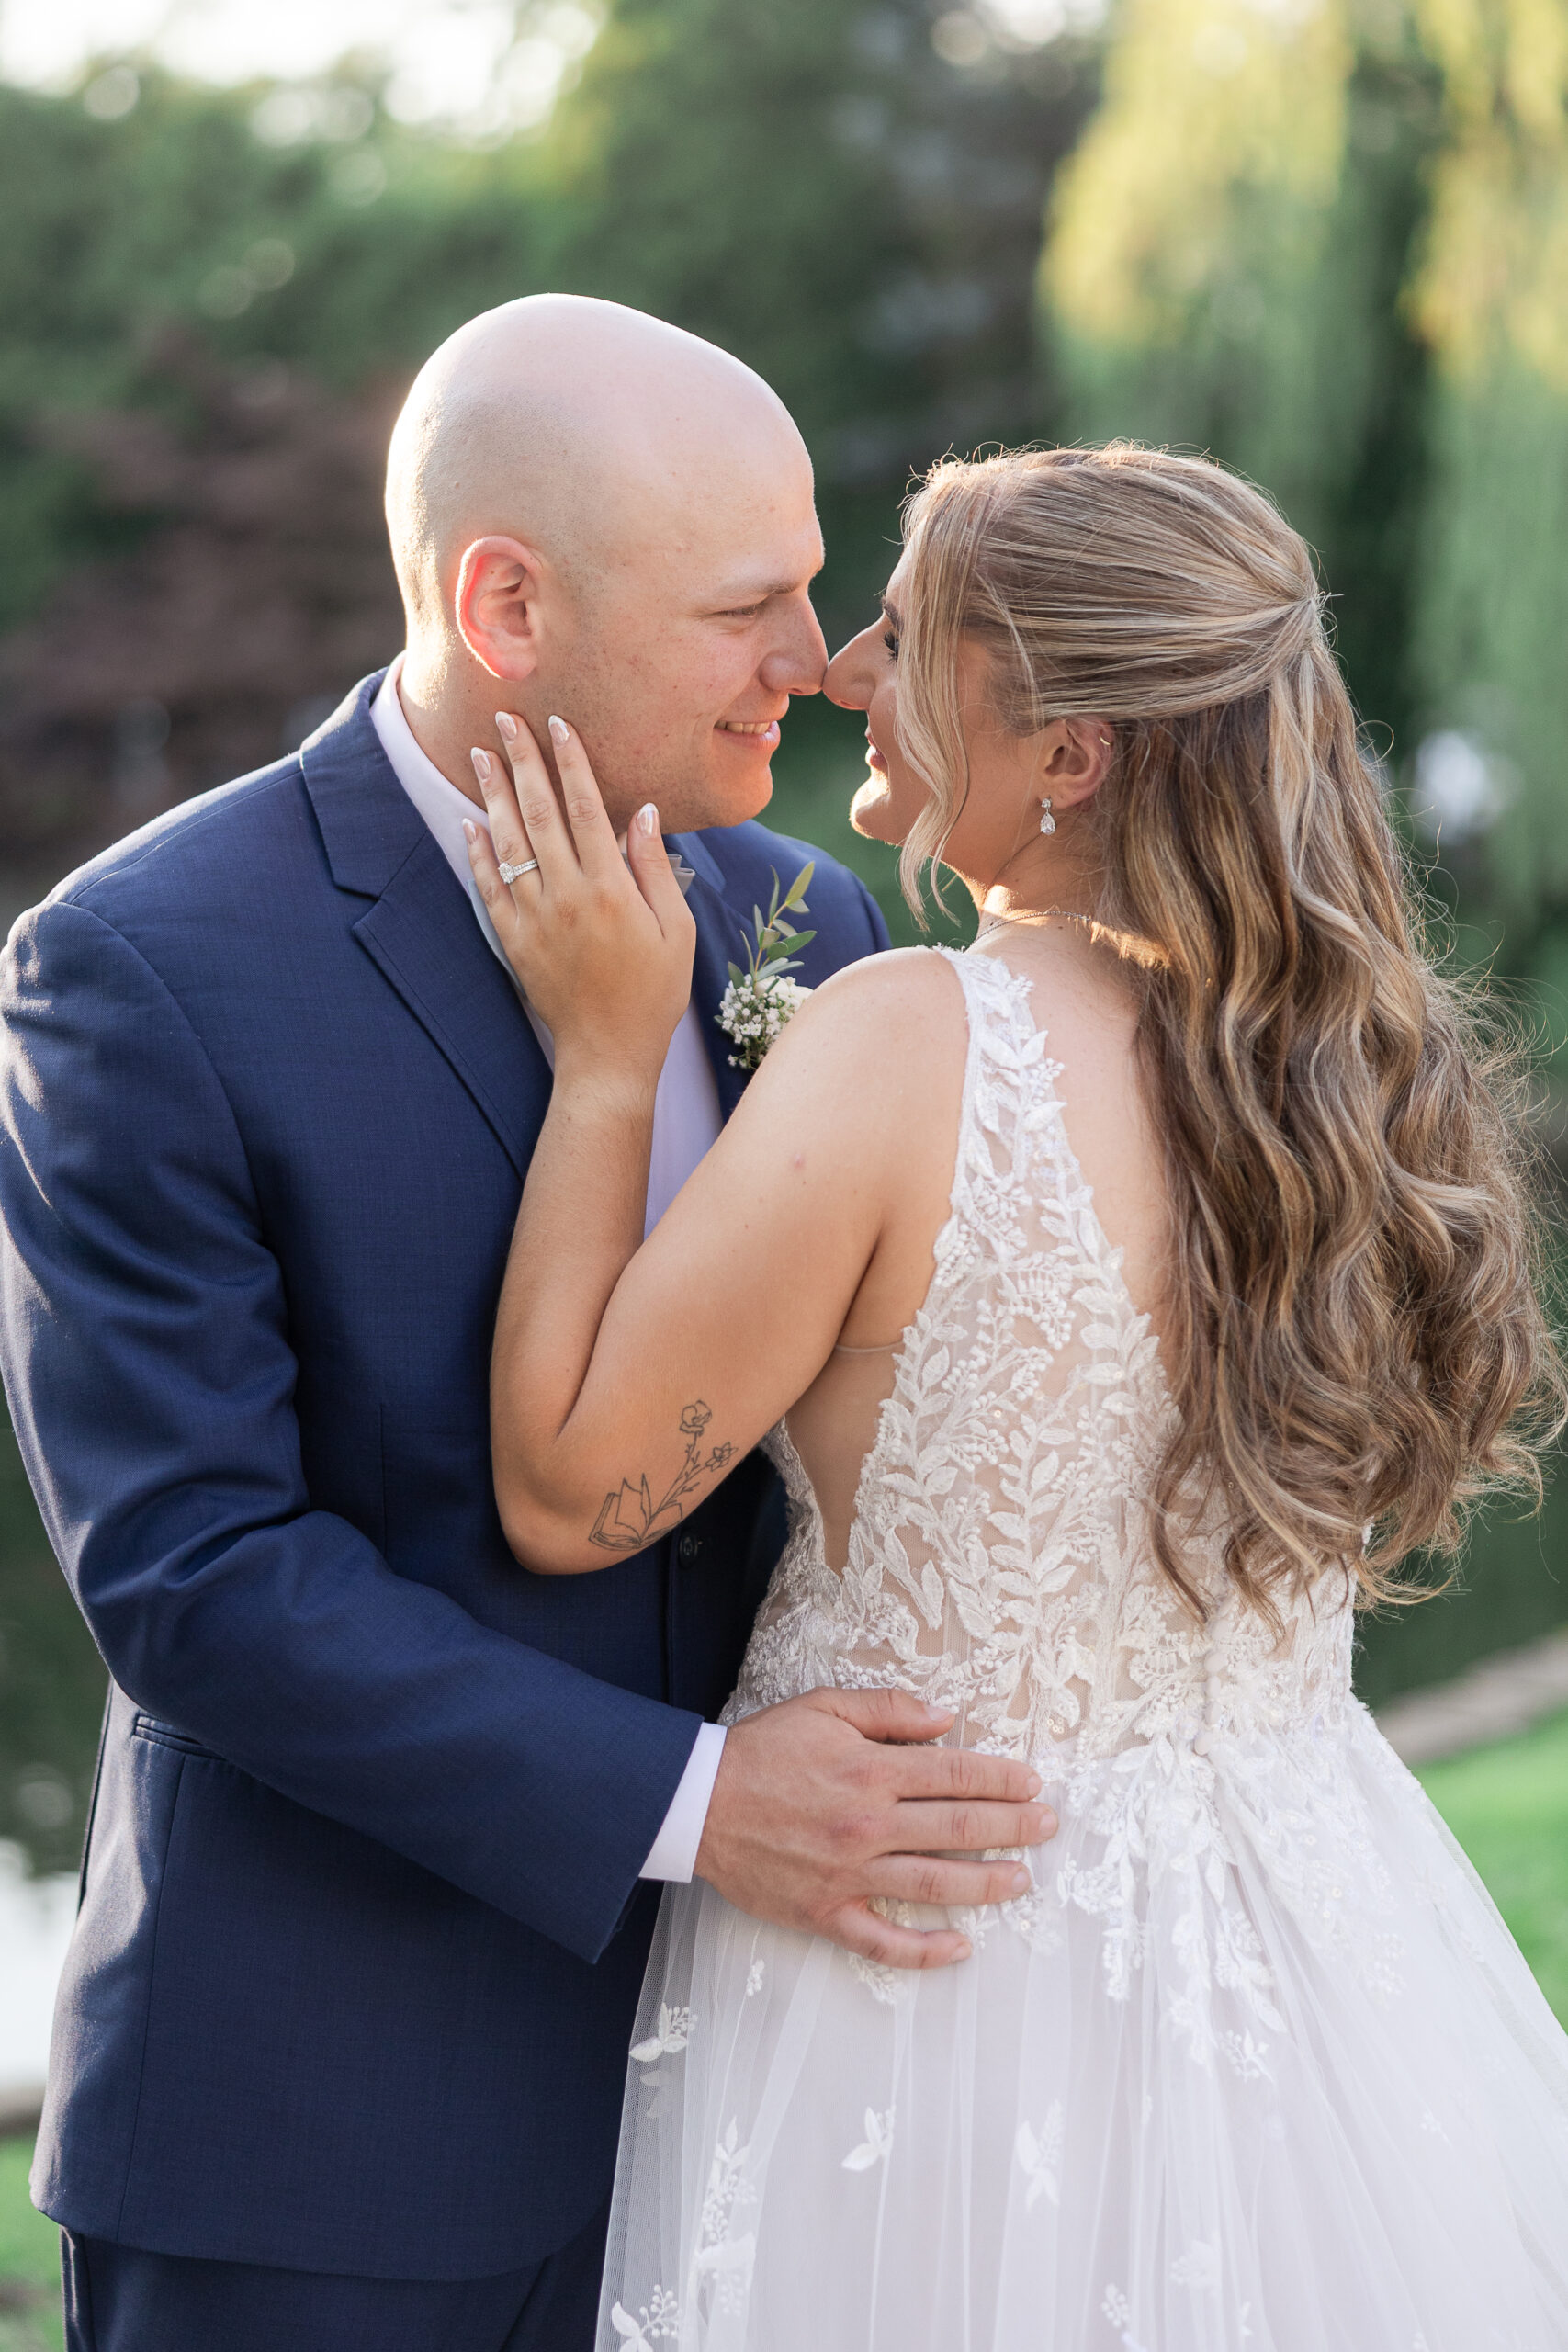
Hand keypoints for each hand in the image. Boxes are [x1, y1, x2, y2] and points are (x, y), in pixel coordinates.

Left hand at [464, 710, 695, 1083]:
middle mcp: (567, 896)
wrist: (609, 1054)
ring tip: (480, 754)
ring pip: (508, 843)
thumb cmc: (655, 994)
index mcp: (612, 890)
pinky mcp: (515, 940)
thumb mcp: (676, 930)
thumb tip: (643, 812)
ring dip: (492, 794)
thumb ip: (655, 869)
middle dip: (522, 761)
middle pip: (540, 813)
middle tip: (504, 718)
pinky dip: (477, 852)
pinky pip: (488, 887)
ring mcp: (535, 918)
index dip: (571, 761)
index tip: (558, 724)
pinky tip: (470, 821)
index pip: (587, 808)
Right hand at [695, 1688, 1057, 1968]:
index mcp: (871, 1773)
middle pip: (958, 1828)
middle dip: (1012, 1826)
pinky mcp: (826, 1914)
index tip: (1032, 1783)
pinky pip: (883, 1942)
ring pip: (935, 1885)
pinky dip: (925, 1951)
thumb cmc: (761, 1750)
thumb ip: (888, 1710)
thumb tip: (946, 1719)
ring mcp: (850, 1875)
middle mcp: (869, 1827)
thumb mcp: (823, 1707)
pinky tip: (960, 1948)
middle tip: (1048, 1826)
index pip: (955, 1776)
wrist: (698, 1803)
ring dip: (986, 1884)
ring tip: (1023, 1880)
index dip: (1001, 1779)